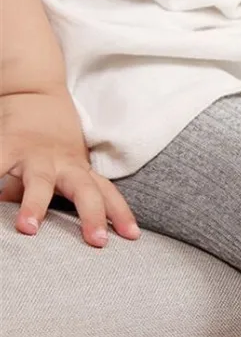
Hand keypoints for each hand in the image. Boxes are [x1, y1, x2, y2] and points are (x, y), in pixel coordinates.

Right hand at [0, 90, 139, 246]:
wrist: (35, 95)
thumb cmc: (50, 146)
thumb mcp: (59, 172)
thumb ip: (53, 201)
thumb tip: (44, 227)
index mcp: (80, 172)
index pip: (108, 195)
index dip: (122, 214)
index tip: (133, 237)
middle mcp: (65, 166)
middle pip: (86, 192)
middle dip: (93, 216)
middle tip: (98, 241)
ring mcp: (36, 156)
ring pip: (40, 183)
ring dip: (35, 206)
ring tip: (27, 228)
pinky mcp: (8, 145)